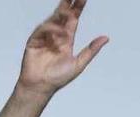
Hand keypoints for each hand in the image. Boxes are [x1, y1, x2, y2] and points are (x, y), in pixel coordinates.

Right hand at [0, 0, 107, 116]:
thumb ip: (91, 50)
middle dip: (68, 4)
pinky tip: (58, 35)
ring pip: (53, 20)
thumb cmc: (57, 78)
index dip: (78, 8)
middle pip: (62, 15)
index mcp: (66, 39)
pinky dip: (51, 30)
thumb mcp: (78, 64)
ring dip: (61, 17)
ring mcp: (44, 37)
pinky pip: (42, 30)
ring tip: (69, 13)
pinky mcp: (33, 40)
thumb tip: (105, 38)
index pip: (73, 19)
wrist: (40, 86)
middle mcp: (55, 35)